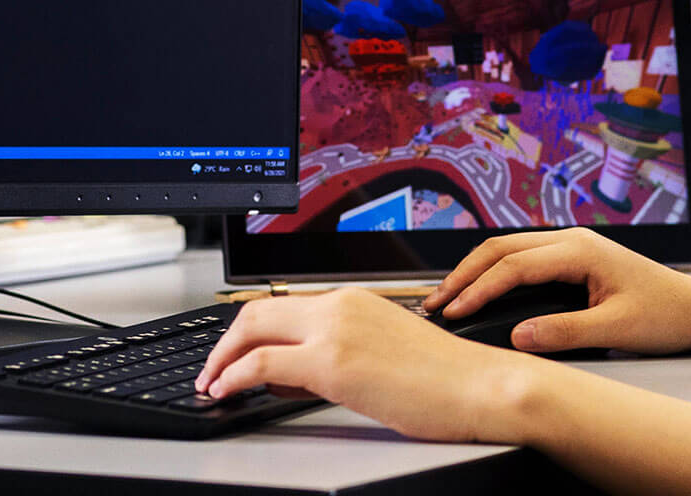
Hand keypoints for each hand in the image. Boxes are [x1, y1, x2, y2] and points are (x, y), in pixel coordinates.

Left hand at [194, 288, 538, 441]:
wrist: (480, 386)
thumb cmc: (445, 379)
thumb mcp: (383, 352)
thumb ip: (336, 352)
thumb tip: (290, 373)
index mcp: (355, 299)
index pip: (283, 303)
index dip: (247, 329)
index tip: (231, 353)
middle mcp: (341, 304)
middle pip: (257, 310)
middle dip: (223, 341)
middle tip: (210, 369)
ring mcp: (336, 330)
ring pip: (252, 330)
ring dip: (221, 358)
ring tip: (211, 383)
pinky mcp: (333, 363)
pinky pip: (261, 364)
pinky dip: (232, 376)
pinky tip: (226, 391)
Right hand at [423, 226, 690, 354]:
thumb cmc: (664, 314)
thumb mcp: (615, 330)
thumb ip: (565, 332)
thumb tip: (519, 336)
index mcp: (580, 250)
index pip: (514, 266)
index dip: (478, 290)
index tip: (454, 313)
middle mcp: (572, 240)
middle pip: (502, 248)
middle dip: (464, 275)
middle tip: (434, 304)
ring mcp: (572, 246)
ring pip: (509, 250)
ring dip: (475, 272)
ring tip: (448, 298)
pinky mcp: (573, 259)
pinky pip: (523, 259)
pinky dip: (494, 273)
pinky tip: (481, 292)